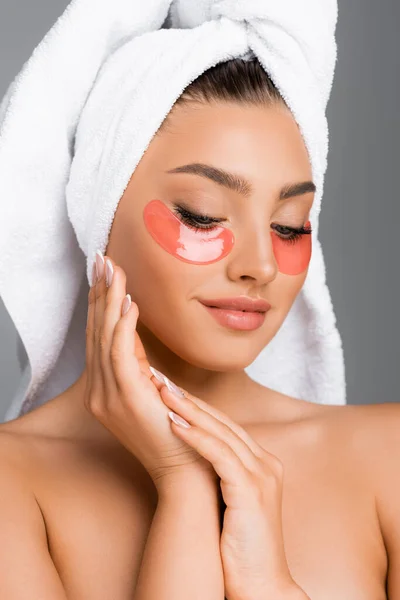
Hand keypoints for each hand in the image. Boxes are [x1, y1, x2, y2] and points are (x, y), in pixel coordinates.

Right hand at [84, 253, 216, 489]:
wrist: (185, 470)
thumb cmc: (177, 428)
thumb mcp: (153, 389)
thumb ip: (141, 362)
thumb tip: (136, 330)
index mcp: (105, 389)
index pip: (99, 336)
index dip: (99, 302)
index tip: (103, 272)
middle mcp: (99, 392)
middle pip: (96, 332)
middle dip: (98, 293)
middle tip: (101, 259)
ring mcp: (108, 398)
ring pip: (104, 338)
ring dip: (108, 301)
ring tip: (113, 271)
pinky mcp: (127, 399)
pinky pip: (120, 355)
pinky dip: (123, 327)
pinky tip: (129, 303)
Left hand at [157, 384, 302, 599]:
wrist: (260, 586)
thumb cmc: (240, 548)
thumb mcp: (230, 502)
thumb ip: (220, 475)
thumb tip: (190, 455)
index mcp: (262, 464)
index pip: (226, 425)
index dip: (197, 406)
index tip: (170, 390)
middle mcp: (266, 463)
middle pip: (223, 422)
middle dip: (190, 399)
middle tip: (162, 379)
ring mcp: (261, 475)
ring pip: (221, 432)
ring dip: (189, 410)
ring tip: (162, 393)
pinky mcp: (251, 491)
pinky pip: (220, 455)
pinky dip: (197, 438)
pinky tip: (175, 424)